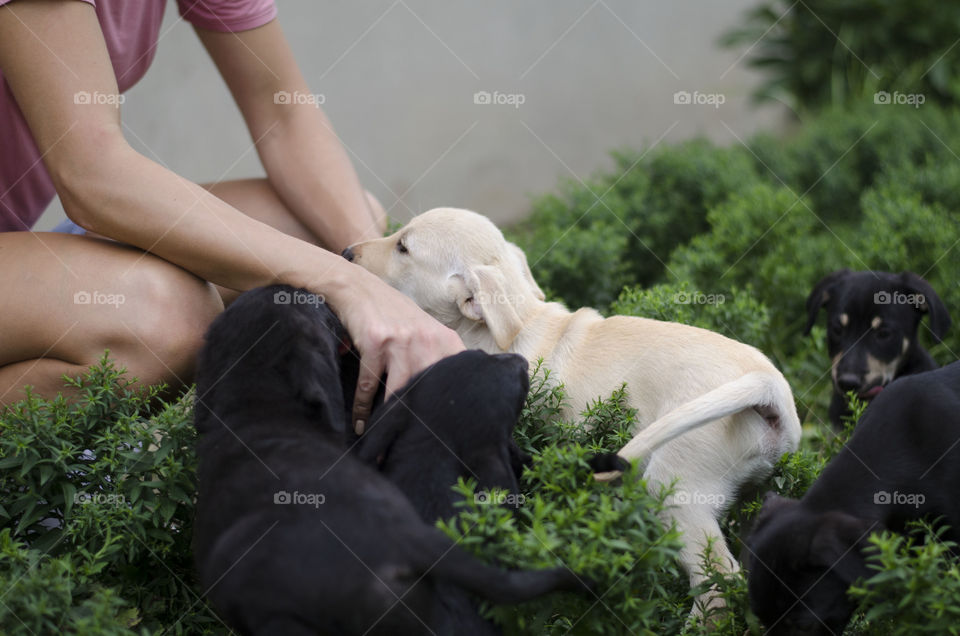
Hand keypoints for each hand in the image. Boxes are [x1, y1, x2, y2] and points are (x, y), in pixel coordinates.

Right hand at [334, 270, 463, 433]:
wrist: (358, 288)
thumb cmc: (393, 316)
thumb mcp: (424, 332)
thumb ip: (439, 358)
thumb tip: (449, 398)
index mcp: (445, 340)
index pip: (456, 380)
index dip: (451, 409)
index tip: (449, 434)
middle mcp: (427, 340)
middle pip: (427, 393)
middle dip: (420, 424)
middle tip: (416, 450)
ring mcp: (401, 341)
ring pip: (399, 393)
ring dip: (390, 423)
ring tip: (385, 447)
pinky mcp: (375, 343)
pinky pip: (369, 385)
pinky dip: (363, 408)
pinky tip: (361, 425)